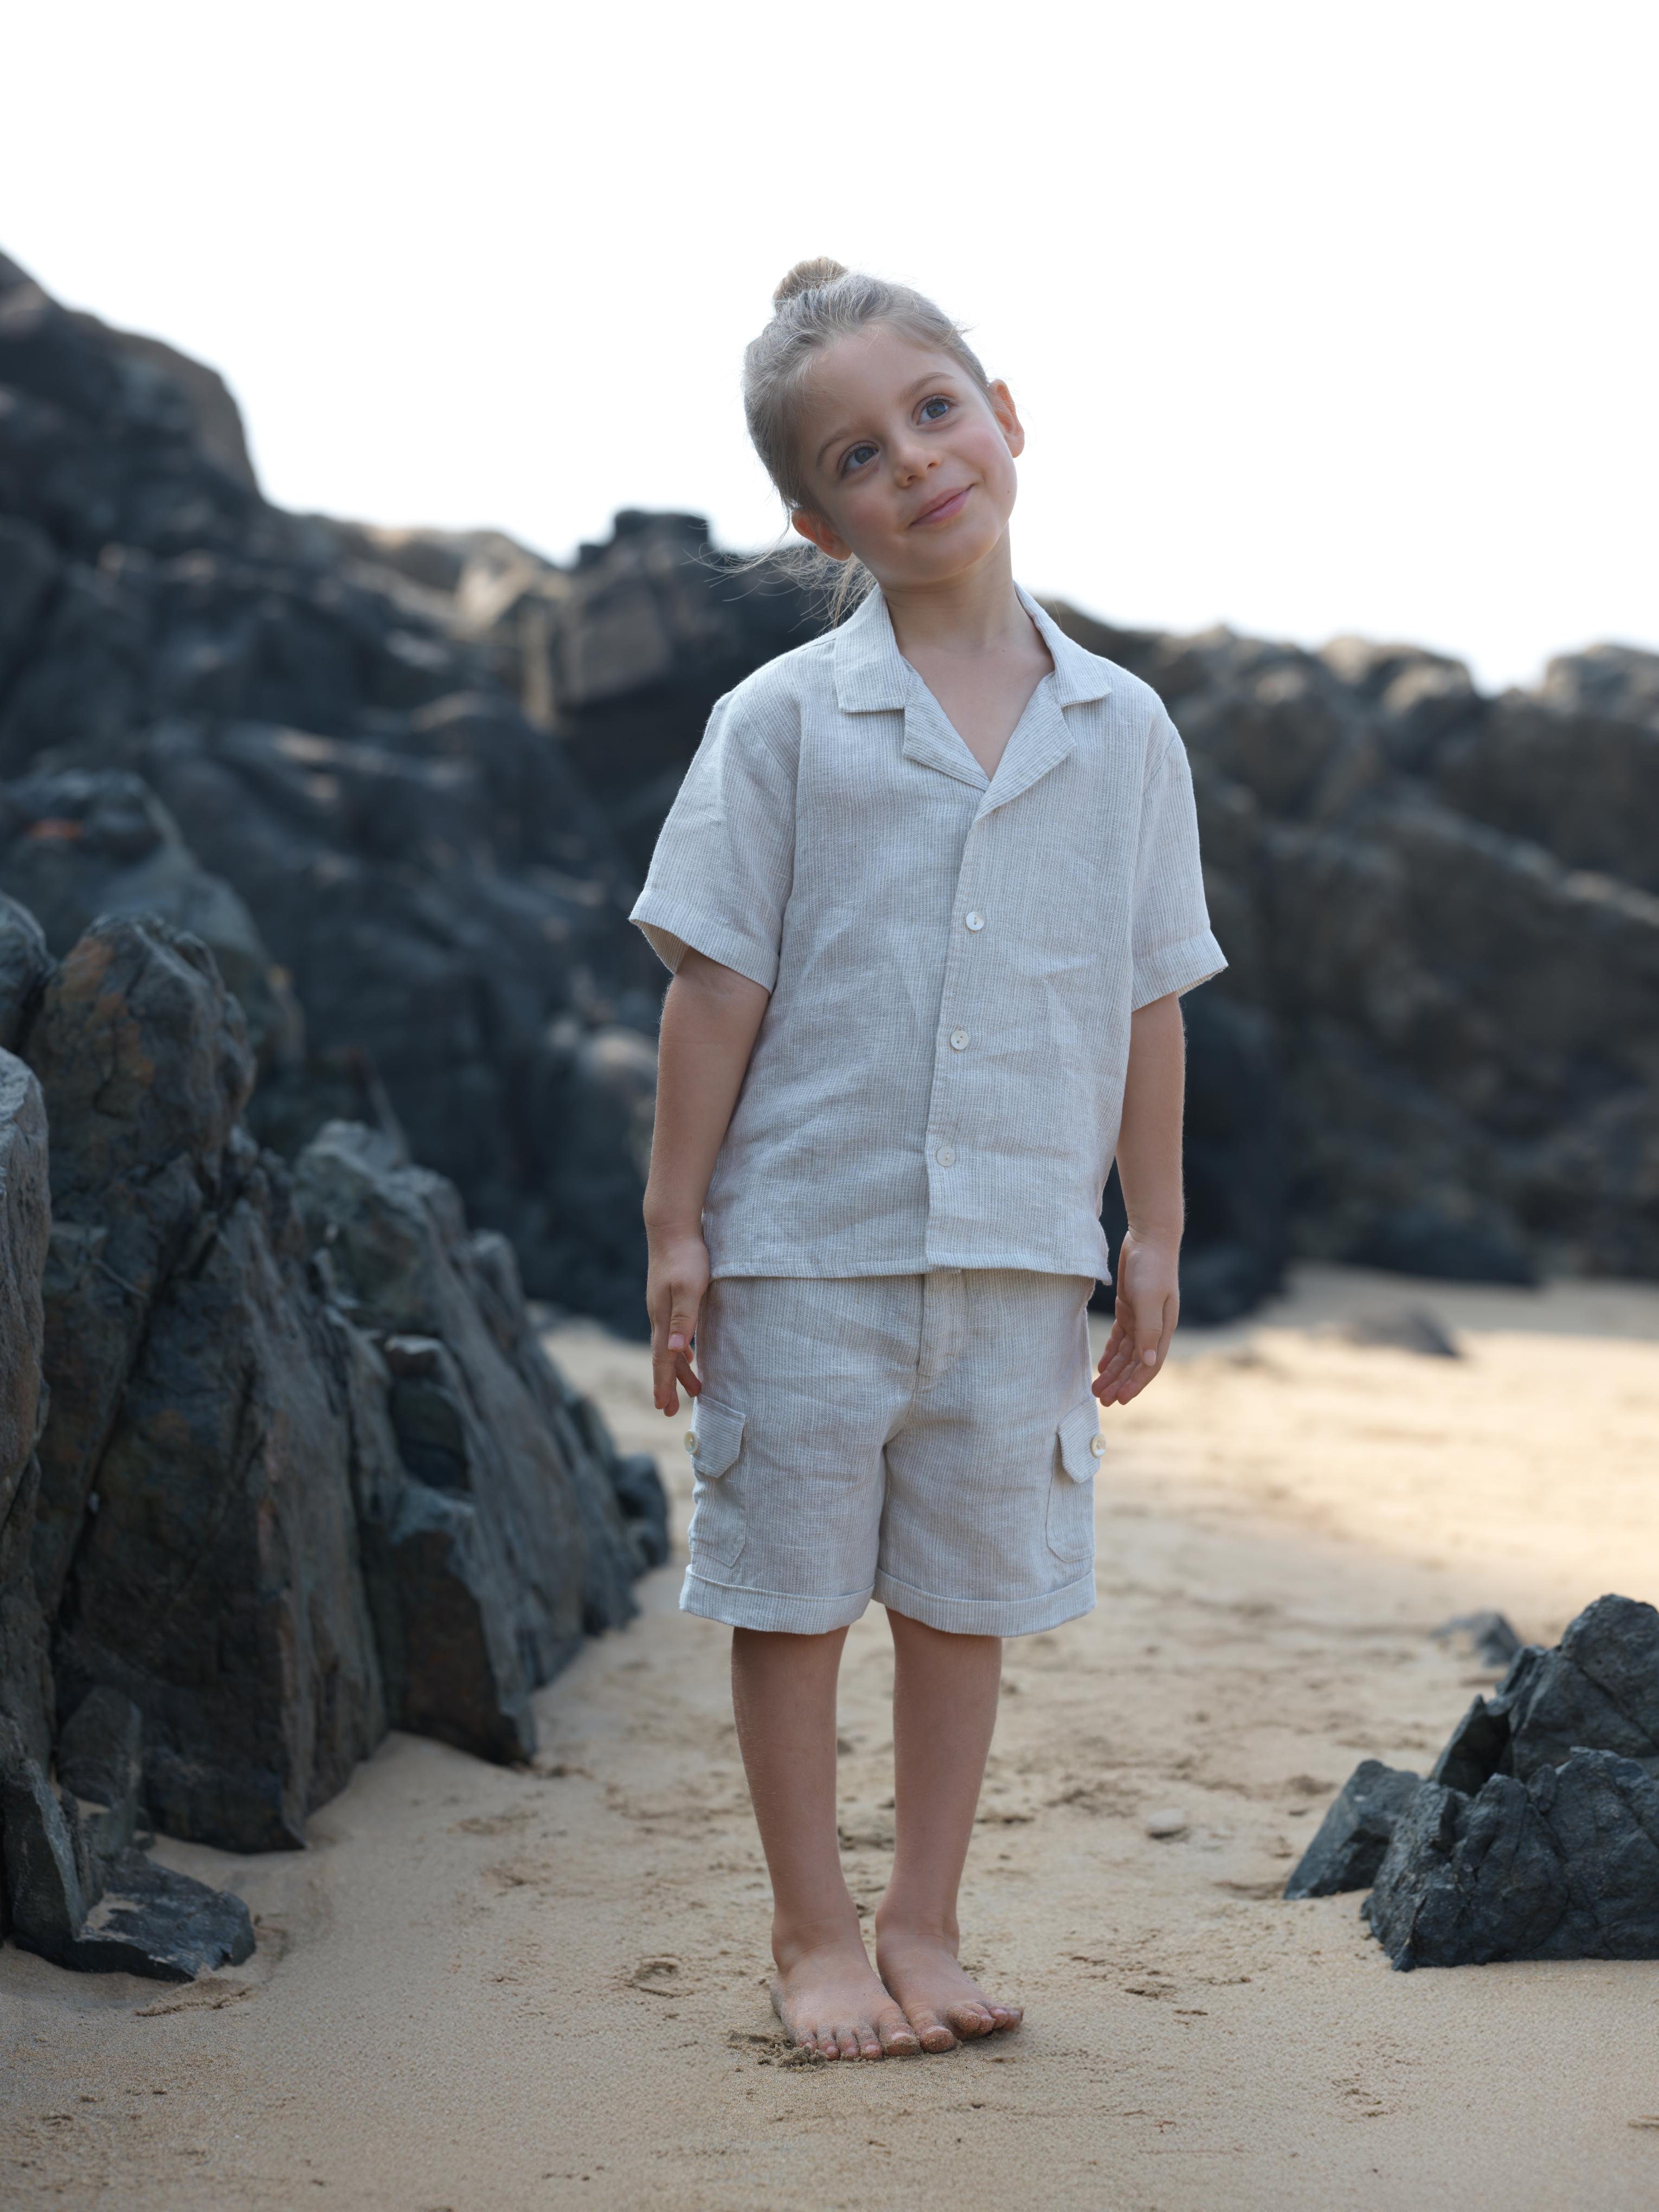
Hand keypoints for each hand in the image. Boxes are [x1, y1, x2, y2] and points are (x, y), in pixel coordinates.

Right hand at [647, 1229, 709, 1414]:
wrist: (671, 1227)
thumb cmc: (685, 1256)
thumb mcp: (689, 1289)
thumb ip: (683, 1320)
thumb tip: (675, 1352)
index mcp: (663, 1319)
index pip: (661, 1360)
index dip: (663, 1385)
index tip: (662, 1409)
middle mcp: (659, 1316)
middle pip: (663, 1358)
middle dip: (667, 1385)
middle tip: (669, 1411)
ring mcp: (662, 1306)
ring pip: (669, 1346)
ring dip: (678, 1369)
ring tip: (693, 1388)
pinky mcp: (669, 1297)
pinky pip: (673, 1332)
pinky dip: (680, 1348)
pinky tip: (687, 1352)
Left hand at [1093, 1227, 1179, 1408]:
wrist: (1149, 1238)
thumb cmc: (1152, 1267)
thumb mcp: (1149, 1299)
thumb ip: (1149, 1331)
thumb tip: (1149, 1363)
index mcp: (1163, 1329)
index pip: (1149, 1365)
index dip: (1135, 1384)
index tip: (1119, 1400)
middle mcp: (1154, 1327)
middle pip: (1136, 1363)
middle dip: (1120, 1383)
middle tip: (1102, 1401)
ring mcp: (1141, 1318)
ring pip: (1126, 1353)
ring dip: (1113, 1371)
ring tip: (1097, 1388)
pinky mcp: (1130, 1308)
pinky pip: (1120, 1338)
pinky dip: (1111, 1353)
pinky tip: (1101, 1366)